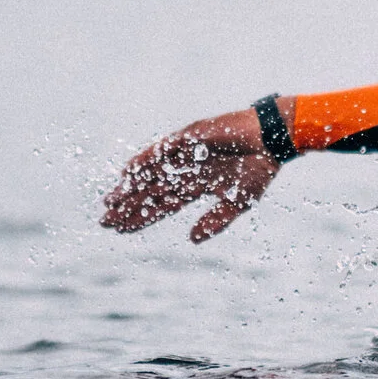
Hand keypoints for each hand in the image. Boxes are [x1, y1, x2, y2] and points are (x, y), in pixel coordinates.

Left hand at [100, 106, 282, 242]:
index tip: (121, 230)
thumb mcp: (237, 203)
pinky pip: (161, 150)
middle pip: (150, 192)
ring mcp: (186, 154)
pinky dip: (144, 160)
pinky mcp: (189, 138)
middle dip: (128, 206)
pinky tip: (127, 172)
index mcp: (197, 187)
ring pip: (151, 174)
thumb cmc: (260, 169)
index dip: (142, 217)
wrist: (272, 140)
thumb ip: (215, 221)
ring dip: (131, 187)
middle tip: (104, 220)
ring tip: (110, 201)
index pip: (162, 206)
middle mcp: (186, 171)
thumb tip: (191, 240)